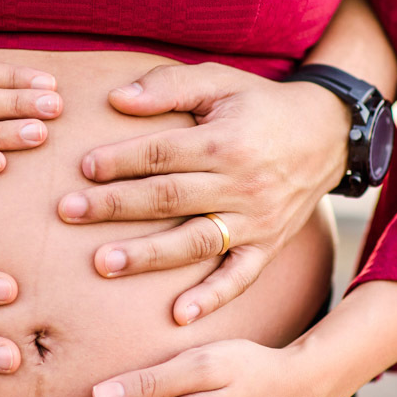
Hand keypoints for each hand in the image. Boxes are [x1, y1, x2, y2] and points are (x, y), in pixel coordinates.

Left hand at [55, 62, 350, 323]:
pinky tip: (179, 315)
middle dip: (115, 206)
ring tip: (103, 264)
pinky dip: (213, 298)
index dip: (120, 160)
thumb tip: (117, 99)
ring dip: (148, 255)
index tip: (83, 168)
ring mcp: (256, 220)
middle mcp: (241, 184)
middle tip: (68, 213)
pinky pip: (240, 277)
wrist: (328, 134)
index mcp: (225, 142)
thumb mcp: (219, 81)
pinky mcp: (267, 246)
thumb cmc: (259, 104)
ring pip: (194, 241)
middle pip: (168, 198)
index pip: (162, 154)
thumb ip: (168, 86)